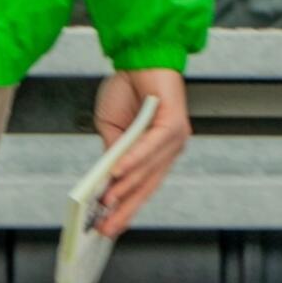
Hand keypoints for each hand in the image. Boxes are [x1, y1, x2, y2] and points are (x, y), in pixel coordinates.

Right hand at [91, 68, 190, 237]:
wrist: (140, 55)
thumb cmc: (129, 88)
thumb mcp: (111, 127)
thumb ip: (112, 152)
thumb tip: (106, 181)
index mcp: (157, 153)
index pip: (143, 187)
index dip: (126, 209)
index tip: (109, 227)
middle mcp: (171, 149)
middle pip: (147, 186)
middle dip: (124, 208)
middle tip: (105, 227)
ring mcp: (175, 138)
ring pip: (149, 169)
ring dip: (126, 186)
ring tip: (107, 201)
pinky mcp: (174, 122)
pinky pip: (152, 146)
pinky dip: (134, 159)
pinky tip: (118, 171)